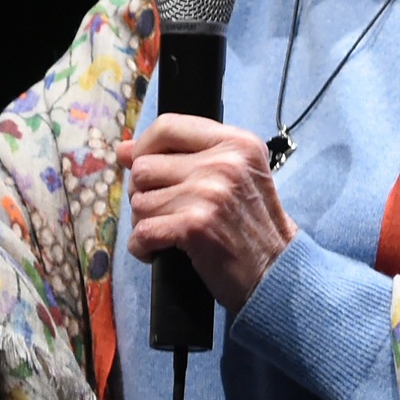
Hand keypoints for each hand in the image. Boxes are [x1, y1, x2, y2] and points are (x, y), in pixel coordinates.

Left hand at [116, 114, 296, 311]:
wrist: (276, 272)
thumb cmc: (248, 225)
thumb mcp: (229, 177)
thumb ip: (180, 156)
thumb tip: (123, 150)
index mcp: (235, 143)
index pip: (168, 127)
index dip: (144, 148)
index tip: (143, 167)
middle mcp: (224, 163)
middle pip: (145, 168)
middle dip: (145, 194)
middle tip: (168, 213)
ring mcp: (210, 193)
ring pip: (139, 202)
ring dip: (146, 223)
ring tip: (172, 233)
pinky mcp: (196, 226)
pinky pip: (142, 232)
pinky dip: (143, 248)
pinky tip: (160, 252)